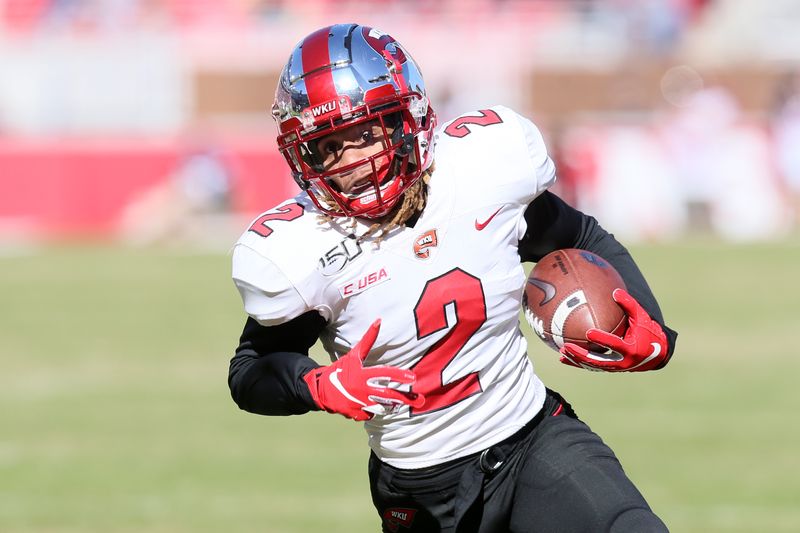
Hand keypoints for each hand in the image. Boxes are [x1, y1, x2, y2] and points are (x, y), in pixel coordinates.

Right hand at [302, 319, 424, 420]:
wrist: (321, 389)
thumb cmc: (340, 369)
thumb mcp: (354, 355)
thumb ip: (368, 340)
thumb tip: (379, 320)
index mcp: (362, 374)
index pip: (385, 374)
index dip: (399, 375)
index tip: (413, 378)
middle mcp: (362, 389)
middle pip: (388, 395)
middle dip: (404, 398)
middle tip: (419, 400)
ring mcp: (359, 403)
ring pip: (382, 407)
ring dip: (393, 406)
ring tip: (401, 404)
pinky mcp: (355, 414)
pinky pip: (370, 415)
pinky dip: (374, 411)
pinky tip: (377, 407)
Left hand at [559, 289, 669, 371]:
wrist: (657, 354)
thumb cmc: (648, 332)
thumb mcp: (642, 317)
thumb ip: (629, 305)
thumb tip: (615, 291)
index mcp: (631, 348)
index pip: (615, 345)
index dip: (602, 340)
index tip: (589, 333)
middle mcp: (623, 361)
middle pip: (599, 361)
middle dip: (582, 355)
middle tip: (567, 346)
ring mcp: (616, 367)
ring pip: (593, 366)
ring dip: (577, 360)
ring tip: (562, 352)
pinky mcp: (611, 369)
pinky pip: (593, 367)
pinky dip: (579, 363)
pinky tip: (564, 358)